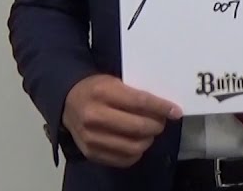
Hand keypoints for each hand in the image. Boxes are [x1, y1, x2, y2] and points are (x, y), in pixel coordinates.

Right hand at [62, 74, 181, 167]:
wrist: (67, 102)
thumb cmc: (96, 89)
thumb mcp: (114, 82)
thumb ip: (135, 94)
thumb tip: (164, 108)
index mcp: (102, 92)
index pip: (139, 102)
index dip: (161, 108)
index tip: (175, 111)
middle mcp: (94, 116)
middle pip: (137, 127)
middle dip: (156, 125)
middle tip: (161, 122)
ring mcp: (91, 138)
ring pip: (132, 147)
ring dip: (147, 141)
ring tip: (149, 133)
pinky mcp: (91, 153)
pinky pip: (123, 159)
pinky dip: (136, 153)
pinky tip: (137, 143)